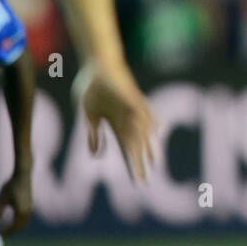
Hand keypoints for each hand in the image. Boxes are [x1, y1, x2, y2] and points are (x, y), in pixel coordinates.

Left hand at [0, 169, 33, 236]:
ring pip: (23, 224)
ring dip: (15, 228)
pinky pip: (25, 218)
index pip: (13, 228)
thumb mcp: (2, 199)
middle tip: (1, 235)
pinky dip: (19, 222)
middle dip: (11, 232)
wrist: (23, 175)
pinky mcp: (31, 205)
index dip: (6, 233)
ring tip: (6, 230)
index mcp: (21, 212)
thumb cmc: (11, 186)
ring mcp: (30, 209)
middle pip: (19, 228)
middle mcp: (27, 213)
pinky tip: (13, 221)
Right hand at [73, 58, 155, 180]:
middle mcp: (127, 119)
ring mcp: (131, 108)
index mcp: (116, 125)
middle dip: (140, 164)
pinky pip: (143, 108)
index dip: (131, 165)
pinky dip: (149, 118)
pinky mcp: (132, 95)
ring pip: (143, 131)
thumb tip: (95, 155)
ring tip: (156, 163)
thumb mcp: (88, 115)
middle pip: (136, 146)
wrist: (97, 63)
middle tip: (146, 182)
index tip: (136, 181)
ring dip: (149, 146)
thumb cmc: (92, 87)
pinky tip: (158, 129)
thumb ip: (93, 134)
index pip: (126, 150)